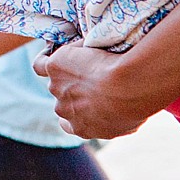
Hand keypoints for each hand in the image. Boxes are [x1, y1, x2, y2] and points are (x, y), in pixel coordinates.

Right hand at [34, 44, 155, 139]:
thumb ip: (117, 121)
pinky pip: (43, 63)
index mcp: (82, 128)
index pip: (68, 123)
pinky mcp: (54, 68)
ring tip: (92, 57)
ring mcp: (56, 89)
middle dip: (74, 86)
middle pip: (62, 98)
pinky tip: (61, 50)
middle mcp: (64, 111)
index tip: (87, 99)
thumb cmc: (136, 103)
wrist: (128, 85)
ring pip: (56, 78)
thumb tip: (121, 115)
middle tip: (95, 72)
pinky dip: (49, 57)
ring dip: (70, 67)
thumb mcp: (131, 122)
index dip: (76, 110)